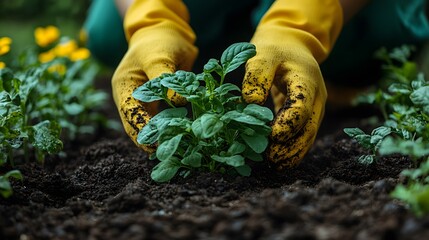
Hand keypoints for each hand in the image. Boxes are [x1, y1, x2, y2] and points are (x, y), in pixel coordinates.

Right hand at [112, 0, 196, 151]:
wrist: (167, 34)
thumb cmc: (159, 43)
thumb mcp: (159, 56)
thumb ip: (164, 78)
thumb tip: (177, 102)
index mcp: (124, 86)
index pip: (129, 111)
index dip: (140, 128)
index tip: (152, 143)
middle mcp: (130, 96)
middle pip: (135, 123)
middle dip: (147, 139)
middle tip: (161, 153)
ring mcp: (144, 101)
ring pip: (148, 124)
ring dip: (158, 137)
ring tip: (170, 150)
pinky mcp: (158, 103)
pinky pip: (161, 119)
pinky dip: (168, 129)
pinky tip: (177, 139)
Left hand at [242, 0, 342, 169]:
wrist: (290, 44)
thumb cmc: (273, 49)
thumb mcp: (262, 55)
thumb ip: (256, 76)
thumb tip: (251, 102)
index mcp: (306, 80)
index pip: (301, 106)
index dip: (288, 123)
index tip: (272, 136)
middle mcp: (316, 96)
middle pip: (309, 127)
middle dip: (292, 145)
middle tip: (271, 159)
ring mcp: (314, 107)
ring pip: (309, 135)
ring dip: (294, 152)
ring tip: (275, 165)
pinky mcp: (306, 114)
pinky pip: (303, 134)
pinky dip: (294, 148)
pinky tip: (281, 162)